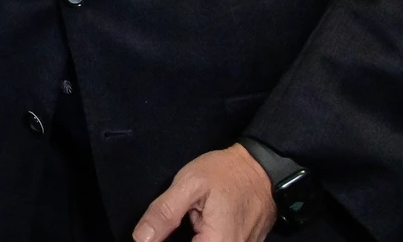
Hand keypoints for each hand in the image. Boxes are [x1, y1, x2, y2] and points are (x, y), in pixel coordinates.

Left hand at [133, 144, 275, 241]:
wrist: (261, 167)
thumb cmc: (225, 173)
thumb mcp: (189, 184)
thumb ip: (164, 213)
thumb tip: (141, 239)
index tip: (154, 236)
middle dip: (177, 240)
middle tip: (175, 222)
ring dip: (190, 239)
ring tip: (189, 220)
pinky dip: (201, 238)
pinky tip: (196, 227)